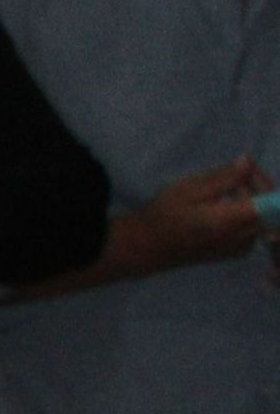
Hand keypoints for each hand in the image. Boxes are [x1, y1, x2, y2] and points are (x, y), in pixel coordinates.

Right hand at [122, 159, 270, 279]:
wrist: (147, 247)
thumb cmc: (163, 215)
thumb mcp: (189, 188)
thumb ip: (223, 177)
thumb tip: (248, 163)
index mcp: (231, 222)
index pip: (271, 199)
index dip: (262, 180)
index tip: (244, 168)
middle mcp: (243, 237)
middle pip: (271, 207)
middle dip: (257, 185)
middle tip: (234, 172)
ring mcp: (242, 247)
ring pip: (265, 215)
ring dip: (253, 197)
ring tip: (225, 190)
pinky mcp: (238, 250)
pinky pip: (256, 225)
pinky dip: (247, 210)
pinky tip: (225, 205)